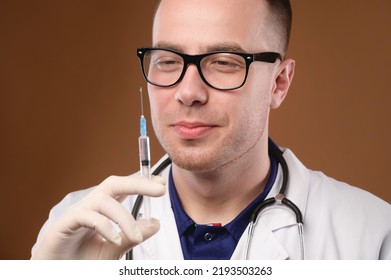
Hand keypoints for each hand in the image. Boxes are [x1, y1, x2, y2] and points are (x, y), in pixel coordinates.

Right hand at [31, 175, 165, 258]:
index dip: (142, 182)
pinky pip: (87, 216)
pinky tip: (115, 238)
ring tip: (136, 237)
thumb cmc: (82, 259)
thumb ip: (132, 237)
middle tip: (160, 189)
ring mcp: (78, 212)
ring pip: (103, 200)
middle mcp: (91, 205)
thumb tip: (156, 223)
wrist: (54, 271)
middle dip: (138, 183)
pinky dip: (105, 226)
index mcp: (103, 208)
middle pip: (114, 184)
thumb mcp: (114, 249)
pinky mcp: (65, 224)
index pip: (124, 188)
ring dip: (124, 218)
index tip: (161, 183)